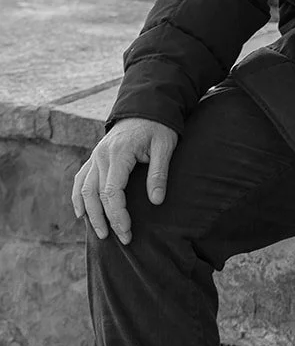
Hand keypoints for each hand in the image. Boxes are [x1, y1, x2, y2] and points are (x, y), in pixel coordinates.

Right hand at [72, 118, 178, 244]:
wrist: (146, 106)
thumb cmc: (159, 127)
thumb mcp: (165, 146)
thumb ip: (159, 173)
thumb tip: (156, 201)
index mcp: (118, 153)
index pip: (111, 192)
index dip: (118, 215)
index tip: (128, 231)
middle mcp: (101, 155)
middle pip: (95, 195)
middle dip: (107, 220)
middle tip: (122, 239)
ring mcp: (95, 156)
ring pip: (84, 190)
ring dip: (90, 214)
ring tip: (101, 234)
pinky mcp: (95, 157)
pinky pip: (80, 180)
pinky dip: (78, 198)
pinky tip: (81, 214)